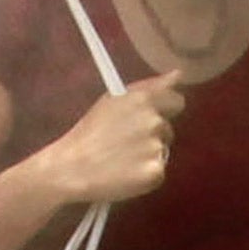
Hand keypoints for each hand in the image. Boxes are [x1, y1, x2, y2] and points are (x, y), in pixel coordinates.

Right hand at [42, 72, 185, 203]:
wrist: (70, 169)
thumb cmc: (86, 134)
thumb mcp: (111, 101)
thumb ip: (149, 87)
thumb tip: (178, 74)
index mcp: (142, 100)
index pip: (175, 101)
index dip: (165, 110)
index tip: (150, 118)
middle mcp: (154, 121)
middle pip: (167, 129)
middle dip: (152, 134)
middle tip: (124, 143)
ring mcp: (156, 148)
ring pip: (162, 150)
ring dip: (147, 154)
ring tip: (120, 160)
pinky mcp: (156, 172)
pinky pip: (158, 171)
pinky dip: (145, 175)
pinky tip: (124, 174)